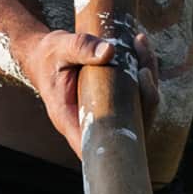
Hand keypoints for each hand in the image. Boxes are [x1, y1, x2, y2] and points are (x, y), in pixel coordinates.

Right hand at [15, 26, 159, 153]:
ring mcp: (105, 114)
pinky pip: (137, 96)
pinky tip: (141, 48)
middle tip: (144, 69)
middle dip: (145, 100)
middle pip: (128, 128)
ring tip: (142, 49)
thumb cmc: (48, 56)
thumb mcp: (60, 48)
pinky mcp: (114, 103)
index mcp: (69, 118)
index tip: (134, 115)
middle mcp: (90, 122)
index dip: (119, 141)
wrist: (43, 56)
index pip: (96, 145)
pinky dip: (144, 74)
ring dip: (148, 82)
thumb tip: (110, 51)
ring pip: (137, 110)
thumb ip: (80, 48)